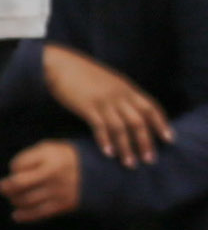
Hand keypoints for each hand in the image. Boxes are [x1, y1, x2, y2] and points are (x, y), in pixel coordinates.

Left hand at [0, 139, 85, 224]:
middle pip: (18, 184)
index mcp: (49, 155)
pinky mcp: (64, 204)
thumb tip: (12, 173)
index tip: (16, 170)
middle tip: (1, 188)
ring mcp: (58, 190)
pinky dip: (24, 216)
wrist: (100, 172)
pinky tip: (16, 216)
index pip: (18, 164)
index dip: (13, 168)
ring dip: (14, 200)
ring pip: (26, 200)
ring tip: (13, 198)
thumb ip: (30, 157)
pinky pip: (39, 213)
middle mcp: (53, 173)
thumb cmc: (66, 158)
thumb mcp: (50, 148)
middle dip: (5, 187)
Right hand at [42, 43, 171, 166]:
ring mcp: (103, 101)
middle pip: (139, 121)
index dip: (161, 123)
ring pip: (121, 128)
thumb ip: (122, 94)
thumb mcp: (109, 81)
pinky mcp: (86, 106)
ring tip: (130, 163)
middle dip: (146, 142)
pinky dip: (105, 140)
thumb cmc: (83, 74)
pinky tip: (108, 153)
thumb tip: (132, 108)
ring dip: (127, 147)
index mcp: (127, 88)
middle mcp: (119, 95)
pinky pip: (99, 126)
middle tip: (150, 160)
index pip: (151, 107)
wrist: (61, 65)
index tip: (169, 139)